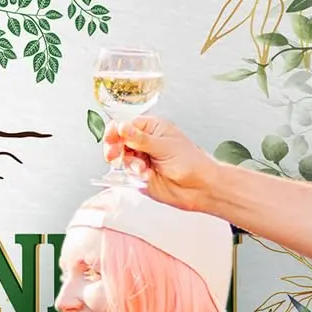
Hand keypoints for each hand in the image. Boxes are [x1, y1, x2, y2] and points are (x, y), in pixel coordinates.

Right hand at [103, 115, 220, 209]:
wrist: (200, 187)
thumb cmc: (192, 163)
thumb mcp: (165, 146)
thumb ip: (140, 138)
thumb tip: (121, 127)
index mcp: (153, 128)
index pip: (126, 124)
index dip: (116, 131)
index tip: (111, 138)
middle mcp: (145, 142)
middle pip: (119, 140)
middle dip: (115, 148)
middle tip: (113, 155)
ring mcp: (142, 158)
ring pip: (122, 157)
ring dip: (129, 163)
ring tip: (142, 168)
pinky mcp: (140, 174)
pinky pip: (127, 172)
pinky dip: (134, 174)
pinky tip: (146, 175)